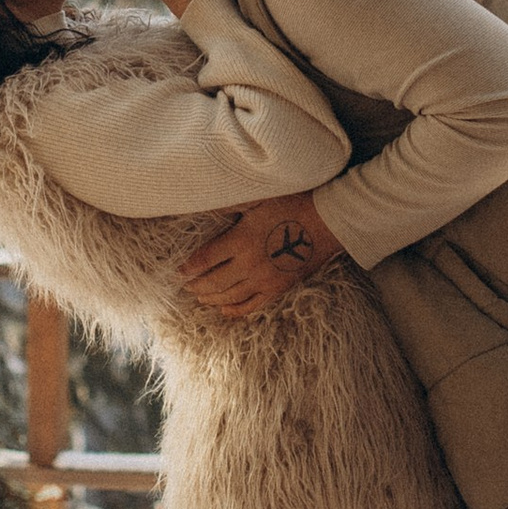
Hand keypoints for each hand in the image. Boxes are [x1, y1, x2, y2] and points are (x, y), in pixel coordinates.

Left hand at [177, 188, 346, 319]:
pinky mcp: (278, 289)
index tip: (178, 272)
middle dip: (196, 286)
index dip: (189, 267)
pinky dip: (235, 310)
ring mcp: (264, 280)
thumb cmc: (293, 203)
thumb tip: (202, 203)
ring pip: (229, 297)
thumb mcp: (258, 199)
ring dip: (211, 299)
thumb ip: (229, 205)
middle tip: (185, 286)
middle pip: (213, 282)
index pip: (205, 259)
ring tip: (200, 297)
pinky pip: (251, 306)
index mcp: (240, 240)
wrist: (329, 221)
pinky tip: (224, 309)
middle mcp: (249, 264)